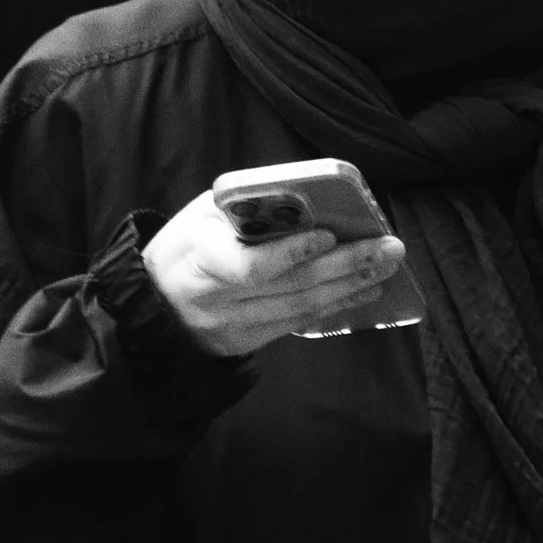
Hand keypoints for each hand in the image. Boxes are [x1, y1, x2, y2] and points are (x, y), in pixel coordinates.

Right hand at [142, 191, 408, 358]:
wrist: (154, 301)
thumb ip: (248, 208)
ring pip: (302, 308)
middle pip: (291, 286)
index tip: (327, 236)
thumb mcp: (201, 215)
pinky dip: (336, 306)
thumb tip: (309, 200)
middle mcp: (217, 299)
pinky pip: (299, 323)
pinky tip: (363, 290)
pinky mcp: (247, 342)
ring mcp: (233, 326)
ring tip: (386, 266)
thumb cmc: (186, 245)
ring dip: (351, 286)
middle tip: (388, 247)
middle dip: (347, 265)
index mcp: (200, 258)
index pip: (248, 265)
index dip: (290, 254)